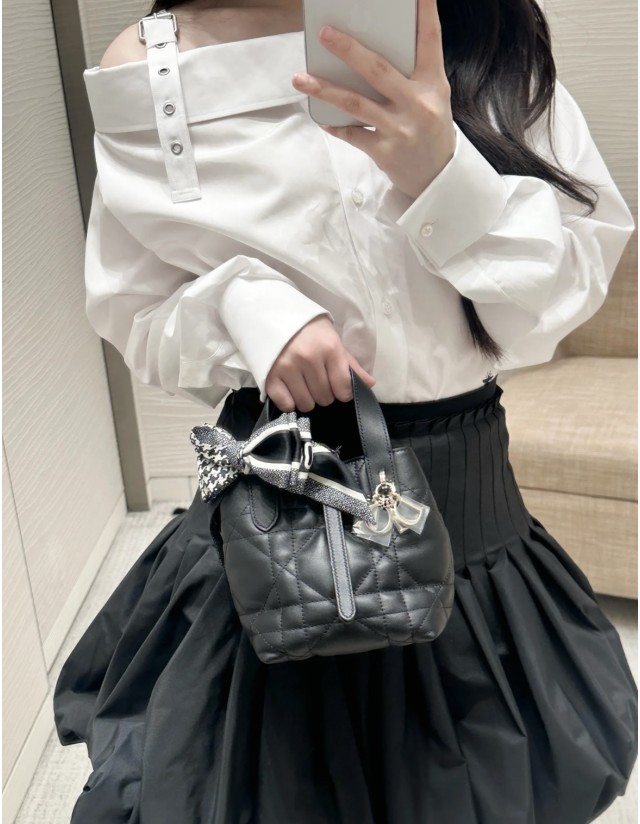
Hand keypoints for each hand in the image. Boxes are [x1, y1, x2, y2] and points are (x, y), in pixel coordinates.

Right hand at [265, 315, 375, 412]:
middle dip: (324, 394)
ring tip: (302, 384)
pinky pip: (286, 404)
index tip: (337, 387)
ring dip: (307, 399)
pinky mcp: (270, 376)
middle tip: (316, 381)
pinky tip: (289, 389)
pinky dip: (289, 401)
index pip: (343, 388)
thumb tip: (370, 384)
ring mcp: (287, 368)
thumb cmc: (308, 329)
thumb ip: (350, 364)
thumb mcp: (332, 340)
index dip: (342, 392)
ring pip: (306, 404)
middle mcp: (309, 358)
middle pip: (325, 398)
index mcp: (329, 348)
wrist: (273, 315)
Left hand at [291, 0, 455, 199]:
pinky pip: (352, 134)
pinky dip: (335, 125)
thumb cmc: (429, 128)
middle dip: (349, 50)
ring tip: (301, 78)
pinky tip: (321, 119)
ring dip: (324, 90)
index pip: (430, 41)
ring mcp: (400, 130)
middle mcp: (417, 104)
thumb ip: (411, 73)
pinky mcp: (384, 152)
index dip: (424, 13)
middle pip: (378, 70)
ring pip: (356, 104)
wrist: (435, 177)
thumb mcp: (432, 97)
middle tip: (324, 33)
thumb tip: (369, 49)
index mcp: (433, 84)